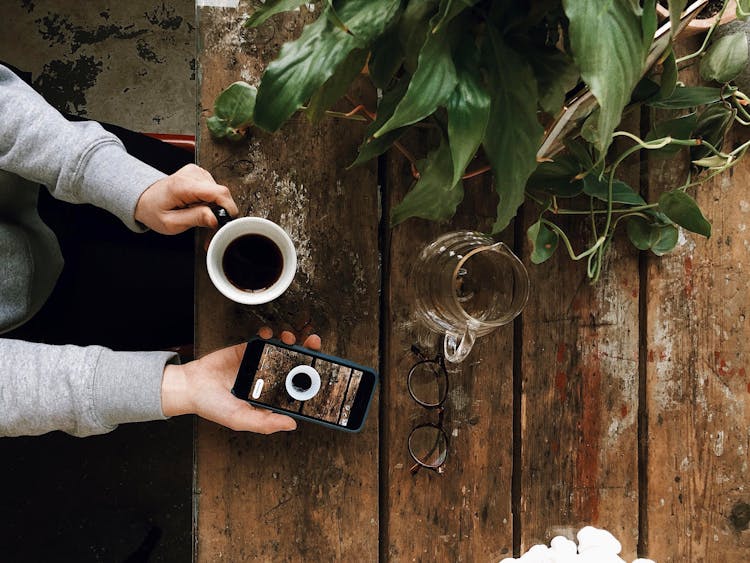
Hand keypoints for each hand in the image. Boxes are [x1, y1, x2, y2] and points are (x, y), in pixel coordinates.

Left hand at [134, 164, 238, 233]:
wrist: (144, 199)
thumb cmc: (154, 211)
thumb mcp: (171, 223)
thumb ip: (195, 219)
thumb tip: (215, 219)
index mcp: (184, 185)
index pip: (218, 192)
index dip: (229, 208)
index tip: (228, 221)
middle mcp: (192, 174)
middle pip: (221, 193)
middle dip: (220, 211)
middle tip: (208, 224)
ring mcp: (196, 172)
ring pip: (219, 192)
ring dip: (214, 206)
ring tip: (198, 214)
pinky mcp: (199, 174)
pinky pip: (214, 189)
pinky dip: (210, 200)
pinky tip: (198, 205)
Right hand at [161, 329, 321, 433]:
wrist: (190, 386)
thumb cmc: (214, 406)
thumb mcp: (240, 419)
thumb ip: (265, 423)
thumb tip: (292, 424)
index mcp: (271, 397)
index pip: (298, 387)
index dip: (312, 377)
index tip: (323, 368)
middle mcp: (270, 379)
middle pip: (296, 364)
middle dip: (308, 353)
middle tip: (313, 344)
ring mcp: (260, 363)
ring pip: (283, 349)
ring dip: (291, 340)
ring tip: (290, 338)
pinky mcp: (249, 350)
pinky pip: (265, 339)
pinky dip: (270, 334)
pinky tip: (270, 334)